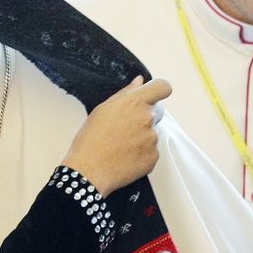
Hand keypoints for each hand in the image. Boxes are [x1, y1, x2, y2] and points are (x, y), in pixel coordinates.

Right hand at [61, 76, 171, 196]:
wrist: (89, 171)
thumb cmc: (91, 139)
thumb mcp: (102, 110)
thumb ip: (125, 93)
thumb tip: (140, 81)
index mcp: (135, 102)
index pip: (163, 87)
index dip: (159, 91)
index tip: (153, 97)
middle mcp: (148, 118)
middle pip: (156, 112)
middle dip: (144, 117)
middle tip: (124, 129)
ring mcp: (152, 139)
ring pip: (152, 133)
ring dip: (141, 137)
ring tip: (120, 147)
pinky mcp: (154, 157)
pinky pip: (151, 151)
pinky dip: (142, 154)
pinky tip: (125, 157)